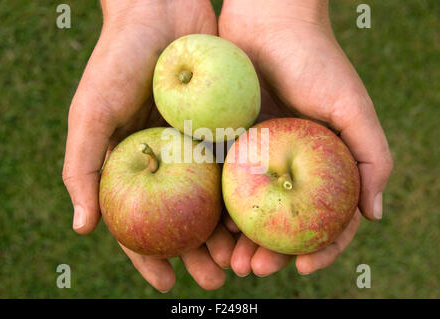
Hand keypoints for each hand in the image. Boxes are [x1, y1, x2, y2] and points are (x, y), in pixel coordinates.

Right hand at [63, 0, 235, 291]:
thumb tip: (82, 228)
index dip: (147, 255)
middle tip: (216, 280)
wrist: (161, 9)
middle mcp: (165, 162)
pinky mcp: (222, 129)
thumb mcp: (91, 112)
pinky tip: (259, 216)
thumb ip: (81, 167)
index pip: (137, 221)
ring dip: (226, 233)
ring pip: (213, 201)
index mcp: (132, 164)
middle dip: (198, 253)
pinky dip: (245, 194)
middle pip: (182, 219)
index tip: (164, 283)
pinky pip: (235, 167)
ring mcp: (196, 147)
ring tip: (243, 261)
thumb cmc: (119, 59)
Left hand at [219, 0, 392, 275]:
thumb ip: (371, 158)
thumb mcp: (352, 108)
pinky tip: (212, 227)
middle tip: (253, 270)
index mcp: (323, 163)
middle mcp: (291, 166)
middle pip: (283, 222)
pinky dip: (220, 209)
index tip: (302, 267)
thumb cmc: (315, 60)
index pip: (326, 217)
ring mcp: (258, 157)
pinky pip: (225, 184)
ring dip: (241, 240)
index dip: (319, 247)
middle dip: (271, 252)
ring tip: (231, 261)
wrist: (267, 22)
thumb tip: (374, 214)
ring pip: (251, 211)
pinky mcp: (229, 144)